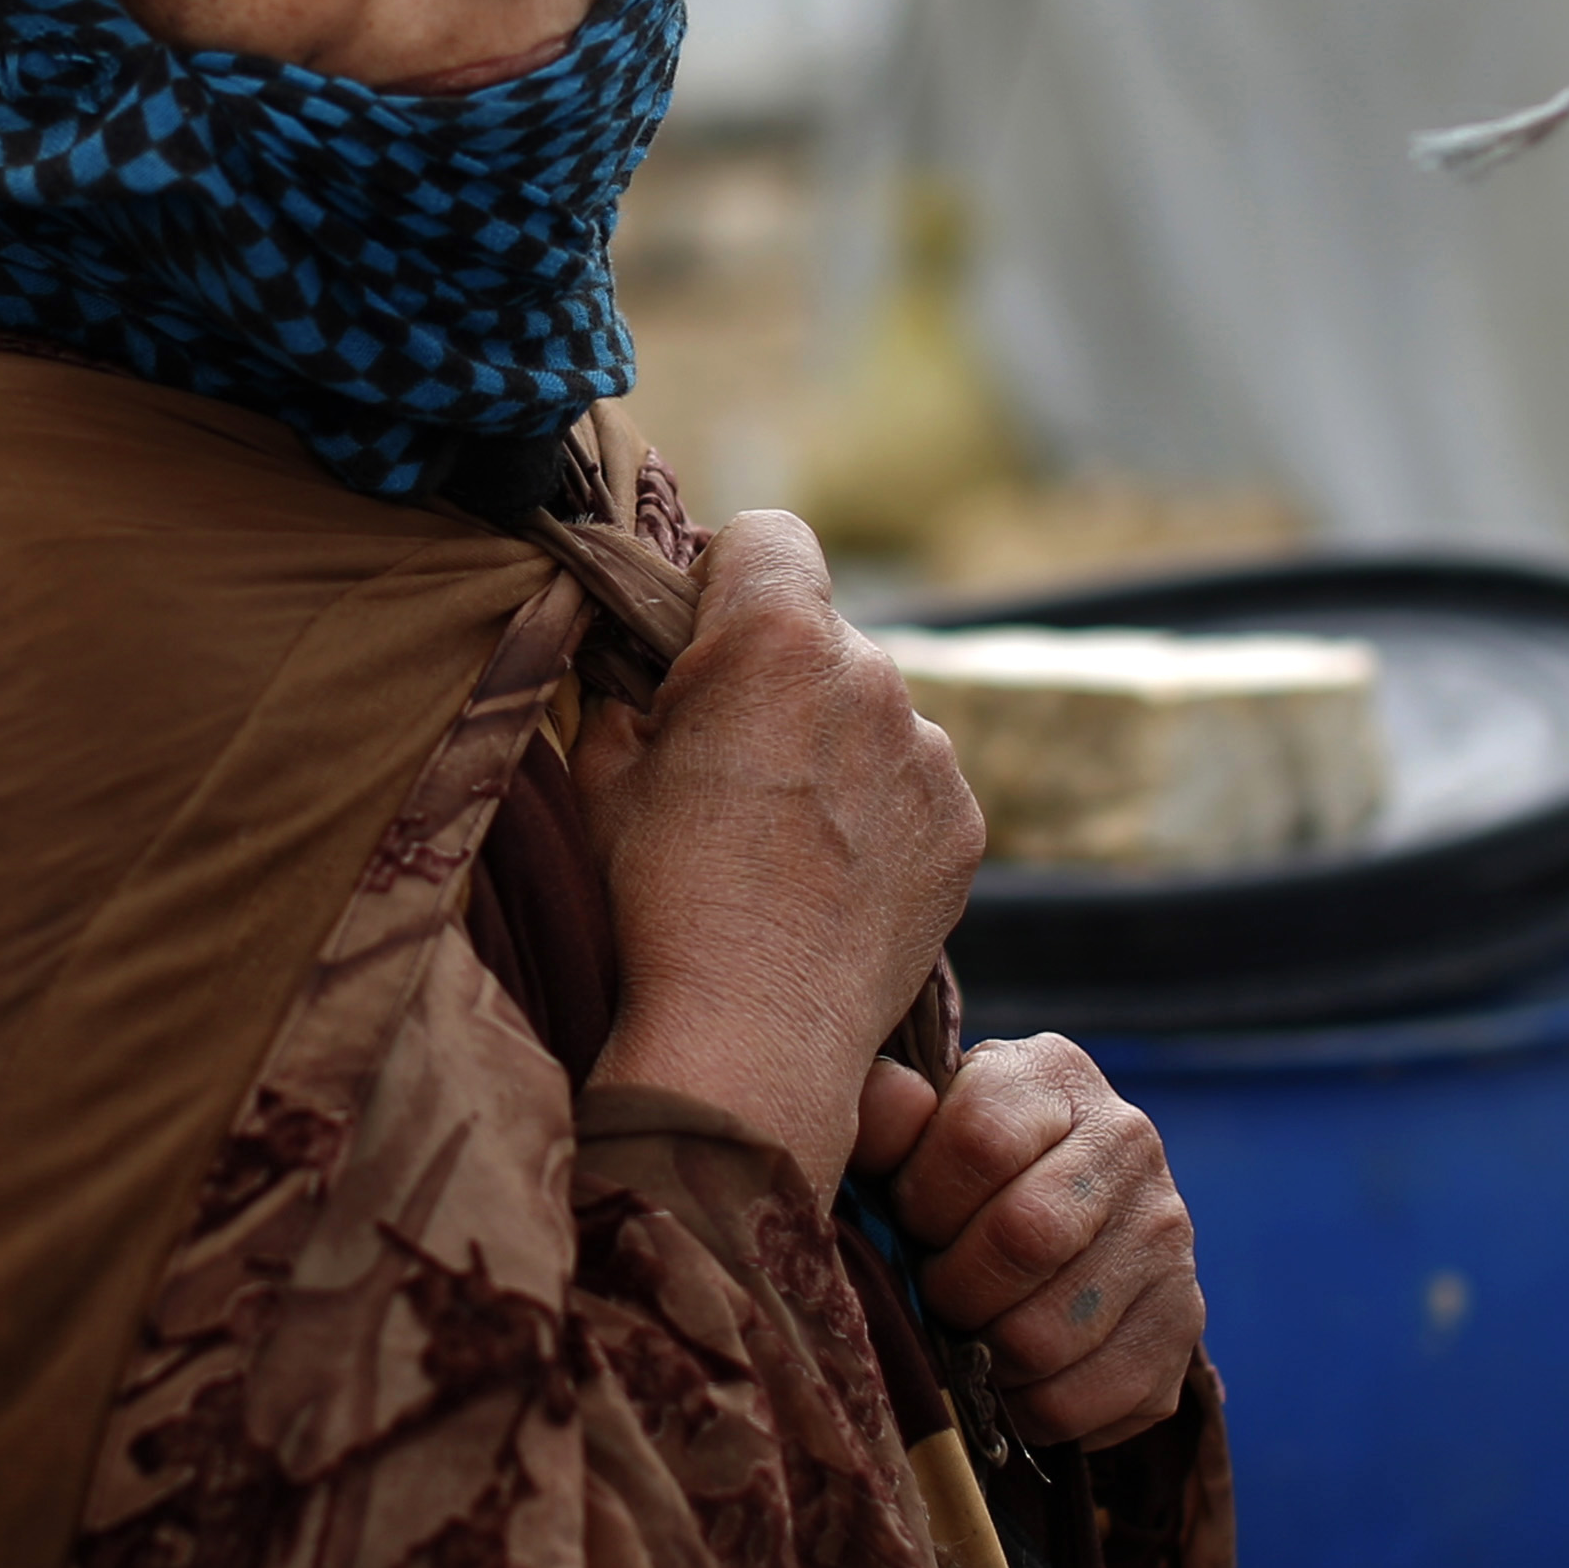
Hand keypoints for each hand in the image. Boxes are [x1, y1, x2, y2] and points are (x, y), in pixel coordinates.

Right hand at [570, 510, 985, 1179]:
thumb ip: (628, 693)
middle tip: (726, 761)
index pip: (767, 535)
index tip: (699, 636)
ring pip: (872, 710)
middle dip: (777, 676)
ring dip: (833, 745)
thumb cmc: (660, 896)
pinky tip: (829, 876)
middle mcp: (872, 671)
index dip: (725, 576)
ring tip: (780, 838)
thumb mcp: (605, 775)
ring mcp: (930, 749)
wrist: (753, 1031)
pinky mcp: (963, 820)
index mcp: (776, 636)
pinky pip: (914, 782)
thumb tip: (636, 673)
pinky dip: (877, 810)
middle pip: (821, 633)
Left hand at [856, 1034, 1202, 1446]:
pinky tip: (1015, 1378)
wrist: (1057, 1223)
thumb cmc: (953, 1174)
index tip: (911, 1218)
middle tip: (936, 1292)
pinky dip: (1027, 1409)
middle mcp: (1128, 1143)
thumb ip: (885, 1115)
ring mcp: (1166, 1235)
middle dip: (952, 1286)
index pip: (980, 1139)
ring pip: (1048, 1334)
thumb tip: (892, 1102)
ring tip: (971, 1335)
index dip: (922, 1199)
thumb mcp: (912, 1129)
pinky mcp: (1181, 1323)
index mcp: (1054, 1078)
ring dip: (985, 1355)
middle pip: (1024, 1239)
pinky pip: (1084, 1401)